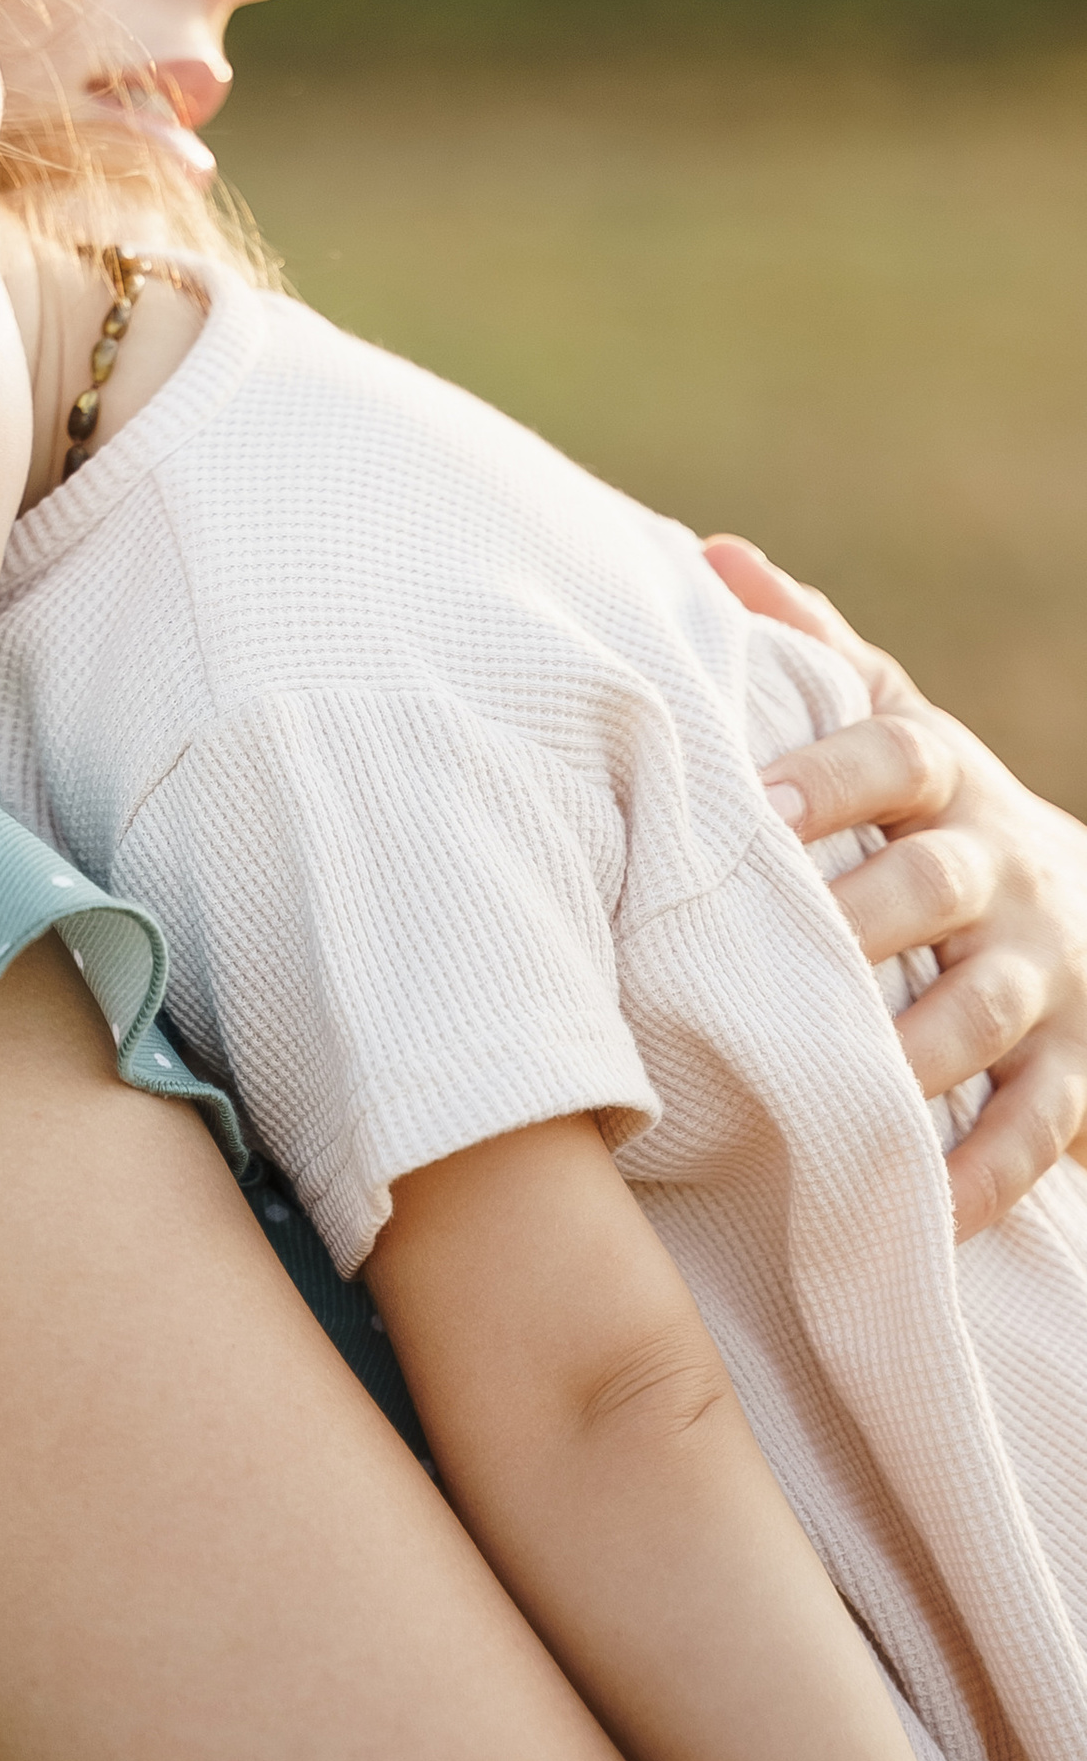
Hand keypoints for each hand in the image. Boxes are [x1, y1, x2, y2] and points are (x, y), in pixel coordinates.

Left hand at [706, 537, 1086, 1239]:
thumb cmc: (941, 818)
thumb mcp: (898, 725)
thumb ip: (816, 650)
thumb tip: (711, 551)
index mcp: (948, 782)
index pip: (900, 753)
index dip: (835, 775)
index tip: (759, 805)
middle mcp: (1005, 873)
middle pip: (941, 887)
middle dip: (869, 919)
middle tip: (792, 953)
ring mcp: (1051, 976)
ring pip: (987, 1014)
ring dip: (915, 1054)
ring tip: (847, 1089)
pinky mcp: (1083, 1074)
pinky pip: (1038, 1128)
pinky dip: (982, 1174)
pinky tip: (921, 1209)